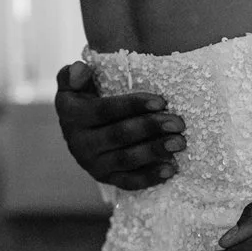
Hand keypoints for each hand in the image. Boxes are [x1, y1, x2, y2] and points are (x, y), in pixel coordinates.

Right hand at [53, 61, 185, 189]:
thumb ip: (72, 75)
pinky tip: (171, 169)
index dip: (133, 105)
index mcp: (72, 116)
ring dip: (155, 151)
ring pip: (126, 159)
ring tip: (179, 143)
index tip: (161, 101)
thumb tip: (81, 69)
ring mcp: (92, 164)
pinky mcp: (105, 179)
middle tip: (178, 123)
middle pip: (119, 135)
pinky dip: (150, 177)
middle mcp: (79, 143)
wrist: (81, 135)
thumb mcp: (72, 86)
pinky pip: (129, 181)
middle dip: (151, 128)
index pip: (106, 110)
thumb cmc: (85, 102)